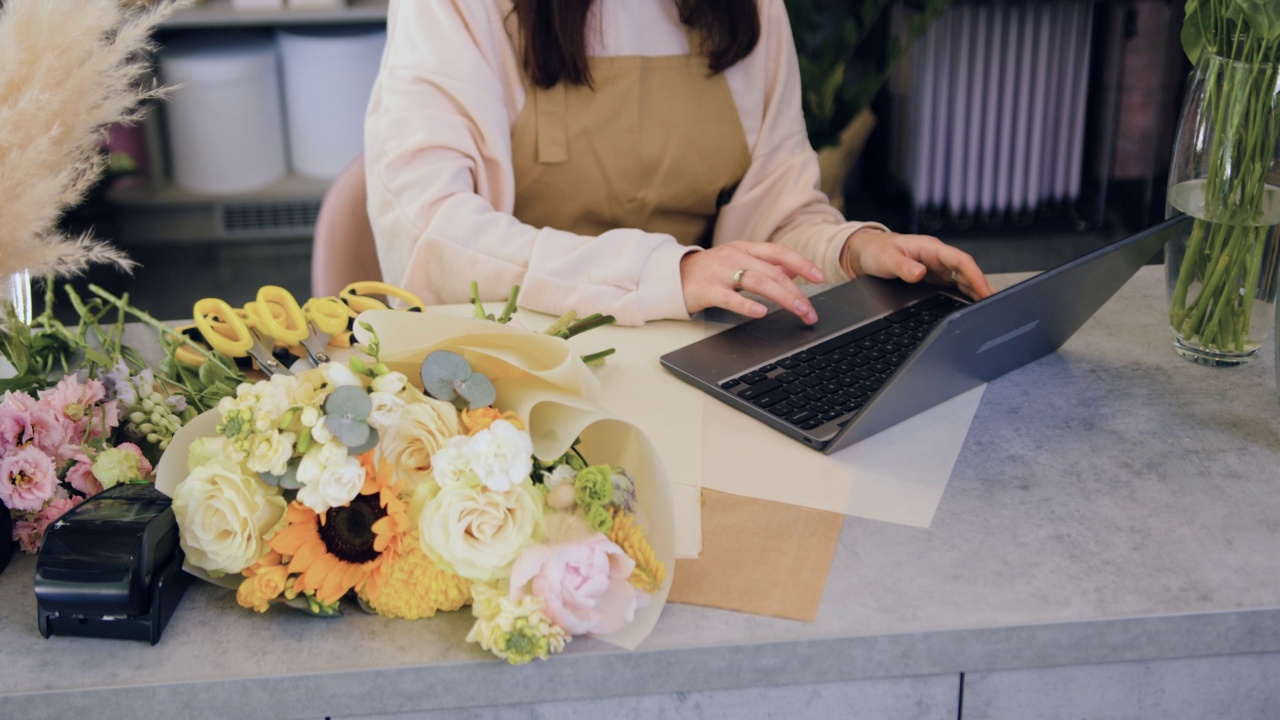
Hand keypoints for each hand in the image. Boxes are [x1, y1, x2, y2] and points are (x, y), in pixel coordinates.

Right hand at [679, 241, 824, 323]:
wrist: (670, 275)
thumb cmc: (708, 271)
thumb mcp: (739, 261)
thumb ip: (767, 265)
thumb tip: (797, 271)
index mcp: (744, 248)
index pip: (779, 252)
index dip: (802, 263)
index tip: (820, 277)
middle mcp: (735, 256)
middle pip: (773, 272)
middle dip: (796, 292)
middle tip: (811, 311)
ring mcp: (720, 272)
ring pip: (758, 282)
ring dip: (783, 298)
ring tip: (798, 311)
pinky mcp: (707, 290)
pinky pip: (730, 297)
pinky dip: (747, 305)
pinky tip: (761, 312)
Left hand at [844, 229, 994, 299]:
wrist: (867, 252)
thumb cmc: (877, 251)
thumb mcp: (886, 258)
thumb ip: (902, 266)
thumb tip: (919, 273)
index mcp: (931, 248)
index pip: (961, 261)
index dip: (975, 276)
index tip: (985, 291)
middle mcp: (938, 257)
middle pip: (967, 272)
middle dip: (982, 287)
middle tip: (996, 305)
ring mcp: (938, 268)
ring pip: (963, 279)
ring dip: (976, 292)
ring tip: (989, 308)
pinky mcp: (934, 278)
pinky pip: (954, 286)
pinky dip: (965, 295)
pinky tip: (971, 306)